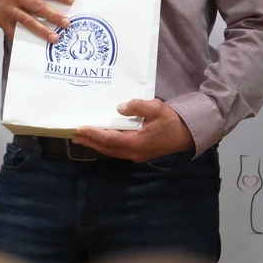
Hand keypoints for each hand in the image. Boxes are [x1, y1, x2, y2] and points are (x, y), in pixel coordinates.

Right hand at [0, 0, 74, 43]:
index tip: (71, 0)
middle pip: (38, 7)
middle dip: (54, 16)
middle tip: (67, 23)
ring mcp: (8, 9)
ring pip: (28, 21)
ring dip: (42, 30)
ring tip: (54, 38)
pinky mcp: (0, 19)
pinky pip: (13, 31)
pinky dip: (21, 39)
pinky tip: (31, 46)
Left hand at [74, 99, 195, 162]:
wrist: (188, 134)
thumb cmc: (172, 120)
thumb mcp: (156, 108)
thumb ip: (138, 106)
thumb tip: (120, 108)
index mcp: (136, 143)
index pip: (109, 139)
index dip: (93, 134)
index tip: (80, 129)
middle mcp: (133, 152)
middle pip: (107, 148)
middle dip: (90, 142)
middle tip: (74, 135)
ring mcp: (136, 155)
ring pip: (111, 151)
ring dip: (97, 145)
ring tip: (83, 138)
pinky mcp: (139, 153)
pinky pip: (118, 151)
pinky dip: (107, 145)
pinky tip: (102, 140)